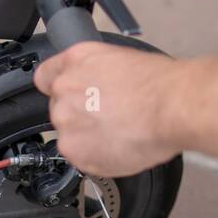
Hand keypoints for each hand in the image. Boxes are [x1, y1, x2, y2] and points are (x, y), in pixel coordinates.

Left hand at [33, 41, 181, 176]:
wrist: (172, 107)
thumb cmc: (159, 84)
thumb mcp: (121, 60)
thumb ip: (95, 73)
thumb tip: (96, 85)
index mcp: (74, 61)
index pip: (45, 76)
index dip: (60, 88)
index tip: (70, 96)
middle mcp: (64, 90)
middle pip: (60, 107)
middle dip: (80, 114)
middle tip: (108, 116)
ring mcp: (67, 122)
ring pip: (70, 134)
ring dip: (87, 136)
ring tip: (117, 132)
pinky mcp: (77, 151)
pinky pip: (81, 157)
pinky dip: (97, 156)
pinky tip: (118, 145)